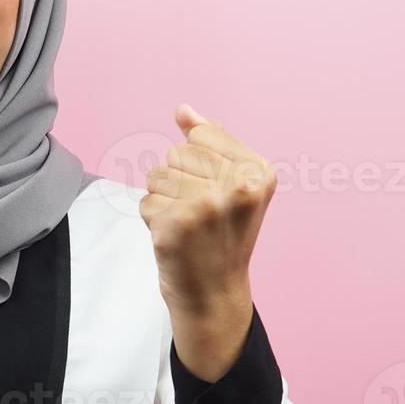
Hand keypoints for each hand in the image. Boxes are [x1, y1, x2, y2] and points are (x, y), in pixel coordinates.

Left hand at [140, 105, 275, 376]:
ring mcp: (206, 206)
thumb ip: (210, 142)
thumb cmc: (222, 234)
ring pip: (156, 175)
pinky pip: (146, 200)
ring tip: (187, 225)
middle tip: (200, 215)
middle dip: (179, 181)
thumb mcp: (234, 184)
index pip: (200, 136)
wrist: (215, 292)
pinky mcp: (176, 225)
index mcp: (259, 171)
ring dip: (164, 200)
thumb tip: (183, 110)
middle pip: (176, 154)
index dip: (198, 163)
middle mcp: (238, 187)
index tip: (217, 194)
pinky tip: (175, 238)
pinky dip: (153, 219)